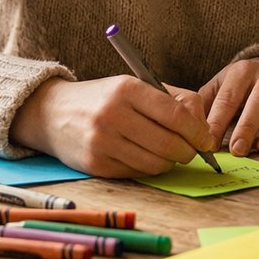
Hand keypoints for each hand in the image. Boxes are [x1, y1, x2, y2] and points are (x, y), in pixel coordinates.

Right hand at [9, 76, 215, 177]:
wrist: (53, 113)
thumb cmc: (104, 98)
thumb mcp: (134, 86)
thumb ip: (173, 99)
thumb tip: (204, 127)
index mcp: (126, 89)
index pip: (176, 114)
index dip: (198, 131)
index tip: (206, 139)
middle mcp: (113, 115)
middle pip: (169, 143)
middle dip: (188, 151)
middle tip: (190, 150)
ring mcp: (102, 142)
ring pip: (156, 163)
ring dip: (169, 162)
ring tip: (167, 152)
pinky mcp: (96, 165)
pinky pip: (138, 173)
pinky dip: (148, 168)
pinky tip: (144, 157)